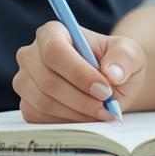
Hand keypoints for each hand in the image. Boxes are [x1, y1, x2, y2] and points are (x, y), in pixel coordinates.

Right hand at [13, 21, 145, 122]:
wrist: (109, 83)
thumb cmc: (115, 62)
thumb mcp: (129, 53)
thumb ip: (123, 58)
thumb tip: (112, 72)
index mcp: (52, 32)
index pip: (55, 50)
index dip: (78, 73)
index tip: (104, 89)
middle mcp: (31, 55)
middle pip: (48, 80)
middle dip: (81, 99)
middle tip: (107, 107)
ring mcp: (25, 81)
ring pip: (44, 103)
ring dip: (77, 113)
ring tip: (101, 112)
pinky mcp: (27, 105)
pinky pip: (41, 119)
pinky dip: (67, 123)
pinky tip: (87, 117)